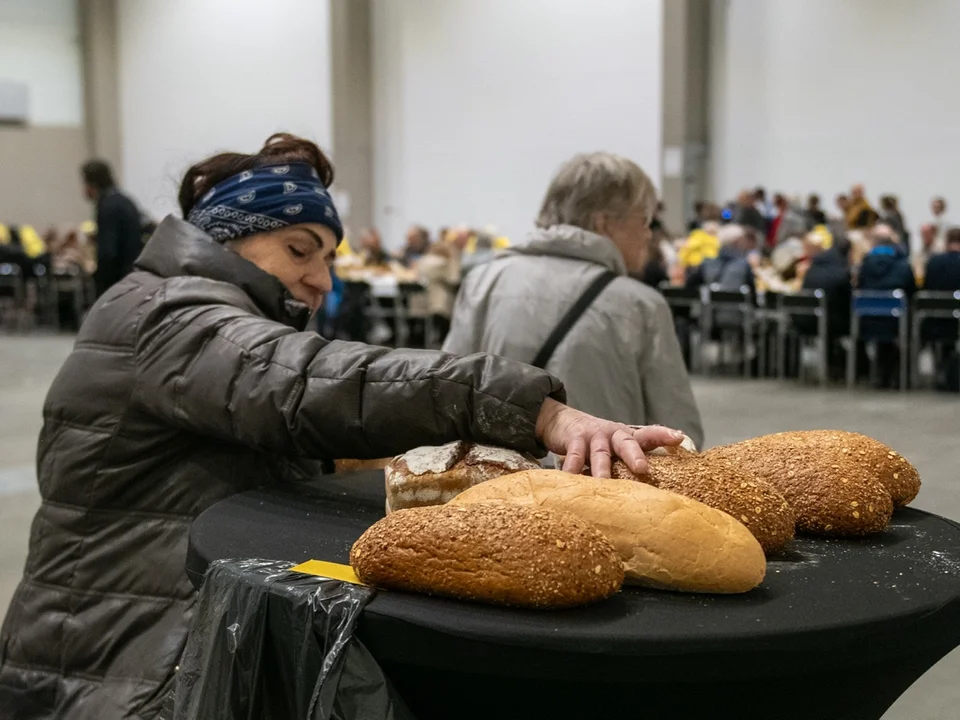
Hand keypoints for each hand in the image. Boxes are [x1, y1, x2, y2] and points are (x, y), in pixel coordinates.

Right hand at [535, 398, 684, 477]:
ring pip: (600, 454)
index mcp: (626, 437)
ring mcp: (593, 436)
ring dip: (601, 469)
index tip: (678, 437)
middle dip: (634, 454)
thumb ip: (628, 460)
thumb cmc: (594, 441)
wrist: (560, 420)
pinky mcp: (574, 439)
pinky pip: (574, 456)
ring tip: (603, 484)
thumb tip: (651, 488)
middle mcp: (612, 434)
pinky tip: (571, 480)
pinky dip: (572, 469)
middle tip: (642, 468)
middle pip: (627, 443)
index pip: (648, 434)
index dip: (663, 435)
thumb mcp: (613, 446)